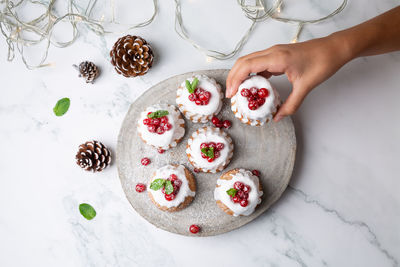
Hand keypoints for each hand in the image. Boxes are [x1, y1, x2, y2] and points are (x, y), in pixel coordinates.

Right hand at [226, 34, 351, 121]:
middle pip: (243, 62)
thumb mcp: (305, 86)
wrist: (334, 49)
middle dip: (233, 77)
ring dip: (240, 75)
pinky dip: (251, 73)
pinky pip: (258, 63)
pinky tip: (253, 85)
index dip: (235, 80)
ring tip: (238, 91)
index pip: (247, 66)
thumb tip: (278, 117)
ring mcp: (274, 53)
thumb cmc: (322, 63)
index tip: (231, 94)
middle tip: (230, 94)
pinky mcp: (277, 56)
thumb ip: (291, 104)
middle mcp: (272, 53)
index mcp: (277, 58)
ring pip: (249, 61)